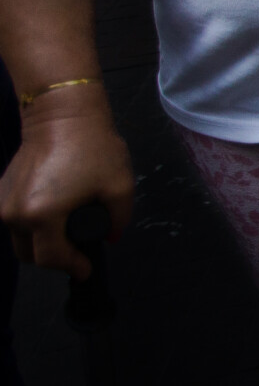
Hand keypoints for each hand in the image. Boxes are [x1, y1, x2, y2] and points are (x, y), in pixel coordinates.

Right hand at [1, 87, 132, 279]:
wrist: (60, 116)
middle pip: (30, 255)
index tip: (86, 268)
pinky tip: (52, 213)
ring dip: (41, 243)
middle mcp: (15, 213)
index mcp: (42, 215)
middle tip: (78, 249)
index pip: (51, 258)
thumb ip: (119, 218)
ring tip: (67, 229)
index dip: (72, 267)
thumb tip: (110, 238)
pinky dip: (30, 226)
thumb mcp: (119, 185)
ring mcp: (2, 203)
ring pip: (19, 240)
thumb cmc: (92, 147)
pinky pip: (14, 222)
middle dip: (55, 258)